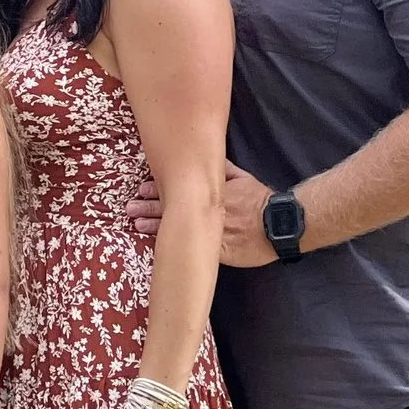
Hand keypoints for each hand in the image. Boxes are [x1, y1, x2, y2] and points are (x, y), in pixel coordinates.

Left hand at [128, 162, 277, 266]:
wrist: (279, 225)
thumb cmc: (261, 200)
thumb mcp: (243, 178)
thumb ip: (224, 169)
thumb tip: (209, 157)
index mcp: (210, 193)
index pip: (179, 190)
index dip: (159, 190)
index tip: (142, 188)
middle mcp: (206, 211)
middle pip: (173, 208)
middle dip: (149, 207)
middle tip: (130, 207)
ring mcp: (210, 231)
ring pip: (178, 228)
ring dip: (155, 226)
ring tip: (136, 224)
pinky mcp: (217, 251)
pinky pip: (192, 248)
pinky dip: (175, 247)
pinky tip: (159, 247)